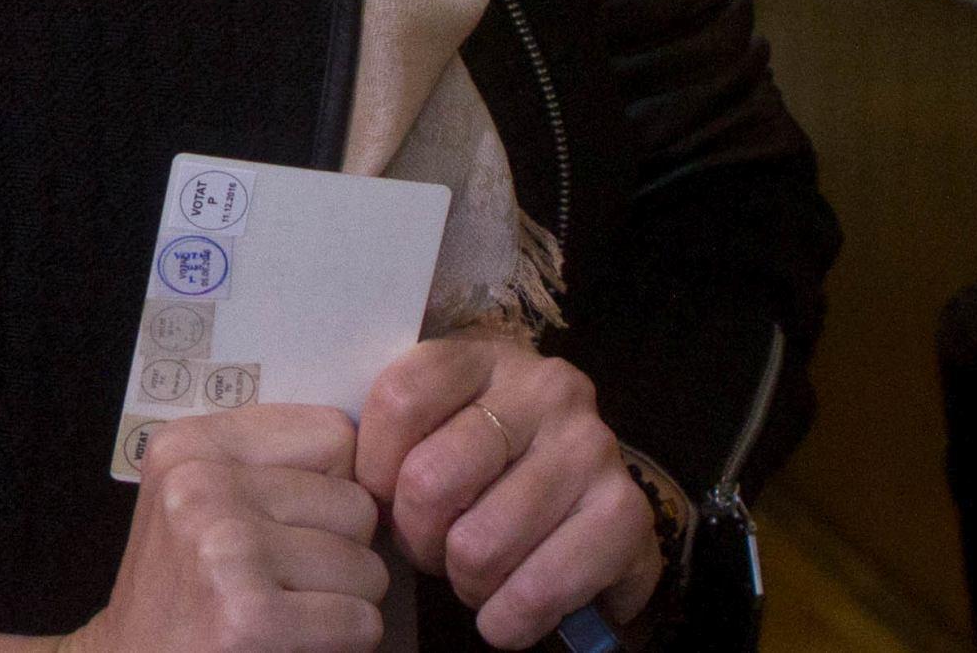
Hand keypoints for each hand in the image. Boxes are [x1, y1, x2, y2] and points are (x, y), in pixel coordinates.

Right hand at [56, 404, 392, 652]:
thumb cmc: (183, 594)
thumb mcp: (198, 502)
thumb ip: (268, 465)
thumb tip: (380, 455)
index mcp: (190, 444)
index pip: (334, 434)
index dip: (333, 487)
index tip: (298, 524)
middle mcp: (201, 484)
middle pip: (356, 504)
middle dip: (342, 553)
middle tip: (288, 583)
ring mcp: (224, 547)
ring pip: (367, 567)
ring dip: (345, 603)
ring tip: (289, 613)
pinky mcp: (248, 615)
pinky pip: (360, 621)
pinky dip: (344, 643)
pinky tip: (294, 643)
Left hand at [356, 336, 659, 648]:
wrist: (588, 518)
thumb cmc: (489, 473)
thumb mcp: (436, 429)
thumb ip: (393, 439)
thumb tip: (350, 492)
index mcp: (484, 356)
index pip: (399, 399)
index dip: (375, 468)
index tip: (385, 497)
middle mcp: (546, 387)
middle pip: (431, 479)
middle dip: (418, 539)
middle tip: (435, 548)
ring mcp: (592, 446)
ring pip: (480, 543)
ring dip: (465, 583)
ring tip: (475, 574)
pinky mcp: (626, 512)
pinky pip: (538, 589)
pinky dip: (510, 620)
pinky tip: (507, 613)